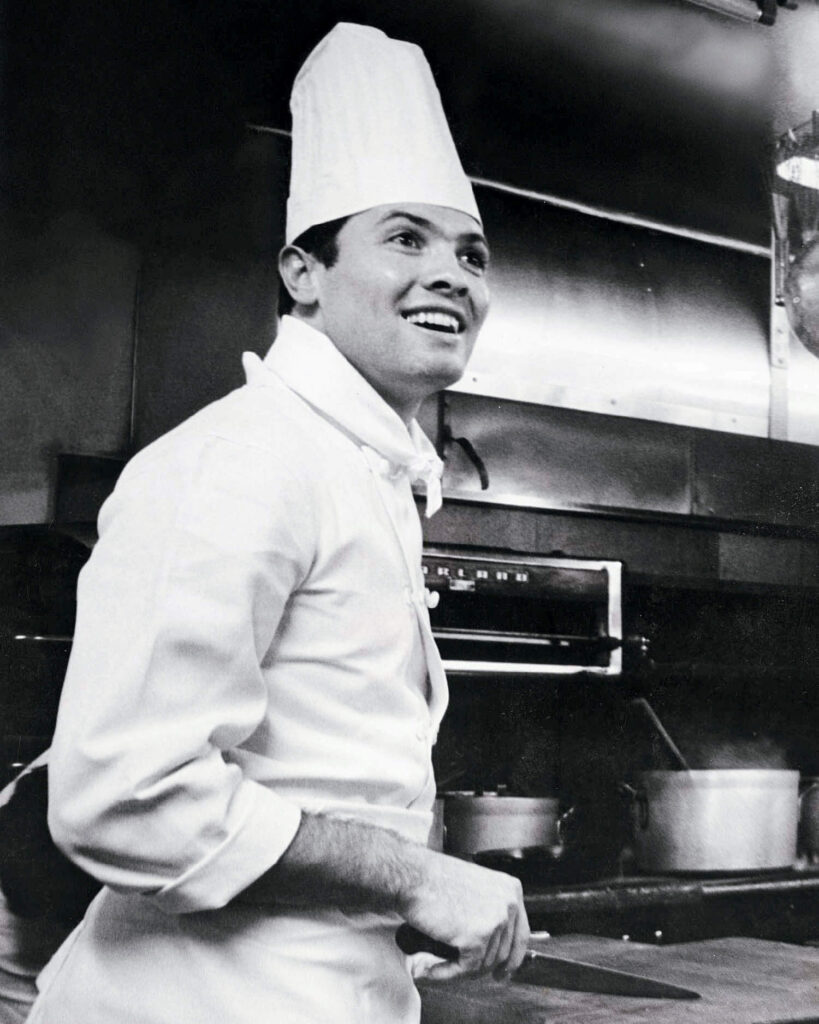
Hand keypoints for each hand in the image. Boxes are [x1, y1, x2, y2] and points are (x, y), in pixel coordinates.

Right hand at [398, 850, 529, 981]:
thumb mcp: (475, 887)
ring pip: (485, 964)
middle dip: (480, 967)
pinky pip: (467, 968)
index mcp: (510, 889)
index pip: (521, 934)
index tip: (502, 971)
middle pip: (504, 953)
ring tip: (438, 966)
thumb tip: (493, 944)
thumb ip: (490, 910)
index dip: (512, 958)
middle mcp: (508, 903)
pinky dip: (448, 974)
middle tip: (460, 971)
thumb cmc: (434, 879)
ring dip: (460, 971)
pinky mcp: (477, 937)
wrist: (412, 876)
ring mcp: (496, 920)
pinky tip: (433, 969)